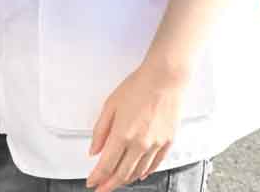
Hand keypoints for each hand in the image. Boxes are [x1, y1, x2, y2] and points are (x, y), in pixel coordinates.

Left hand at [85, 62, 185, 190]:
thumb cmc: (139, 86)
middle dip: (109, 184)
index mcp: (123, 134)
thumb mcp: (110, 105)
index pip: (106, 165)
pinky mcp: (167, 142)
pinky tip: (140, 174)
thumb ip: (100, 131)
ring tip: (117, 181)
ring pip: (138, 172)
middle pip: (122, 173)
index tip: (91, 182)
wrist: (165, 78)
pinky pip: (155, 165)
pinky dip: (145, 173)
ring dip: (126, 180)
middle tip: (102, 187)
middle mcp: (140, 144)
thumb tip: (94, 150)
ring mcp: (155, 145)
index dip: (97, 177)